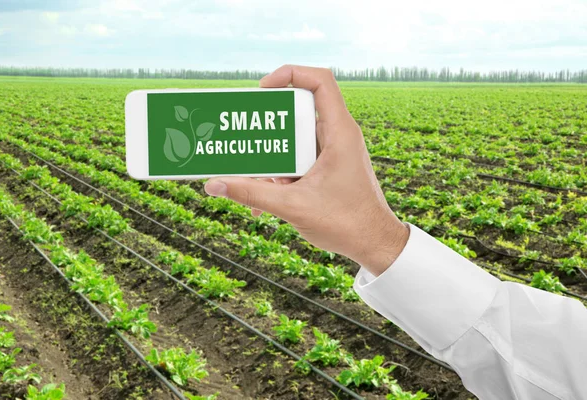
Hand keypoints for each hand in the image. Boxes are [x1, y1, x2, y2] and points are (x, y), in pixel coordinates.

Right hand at [204, 65, 408, 275]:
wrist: (375, 245)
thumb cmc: (348, 223)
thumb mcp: (293, 206)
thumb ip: (252, 194)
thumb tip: (214, 185)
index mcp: (340, 133)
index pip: (320, 81)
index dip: (289, 74)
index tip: (263, 90)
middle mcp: (338, 136)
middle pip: (298, 112)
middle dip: (269, 126)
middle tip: (245, 134)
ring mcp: (334, 152)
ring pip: (296, 140)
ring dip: (272, 157)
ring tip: (252, 174)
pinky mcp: (329, 168)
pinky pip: (299, 160)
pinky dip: (281, 174)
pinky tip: (264, 199)